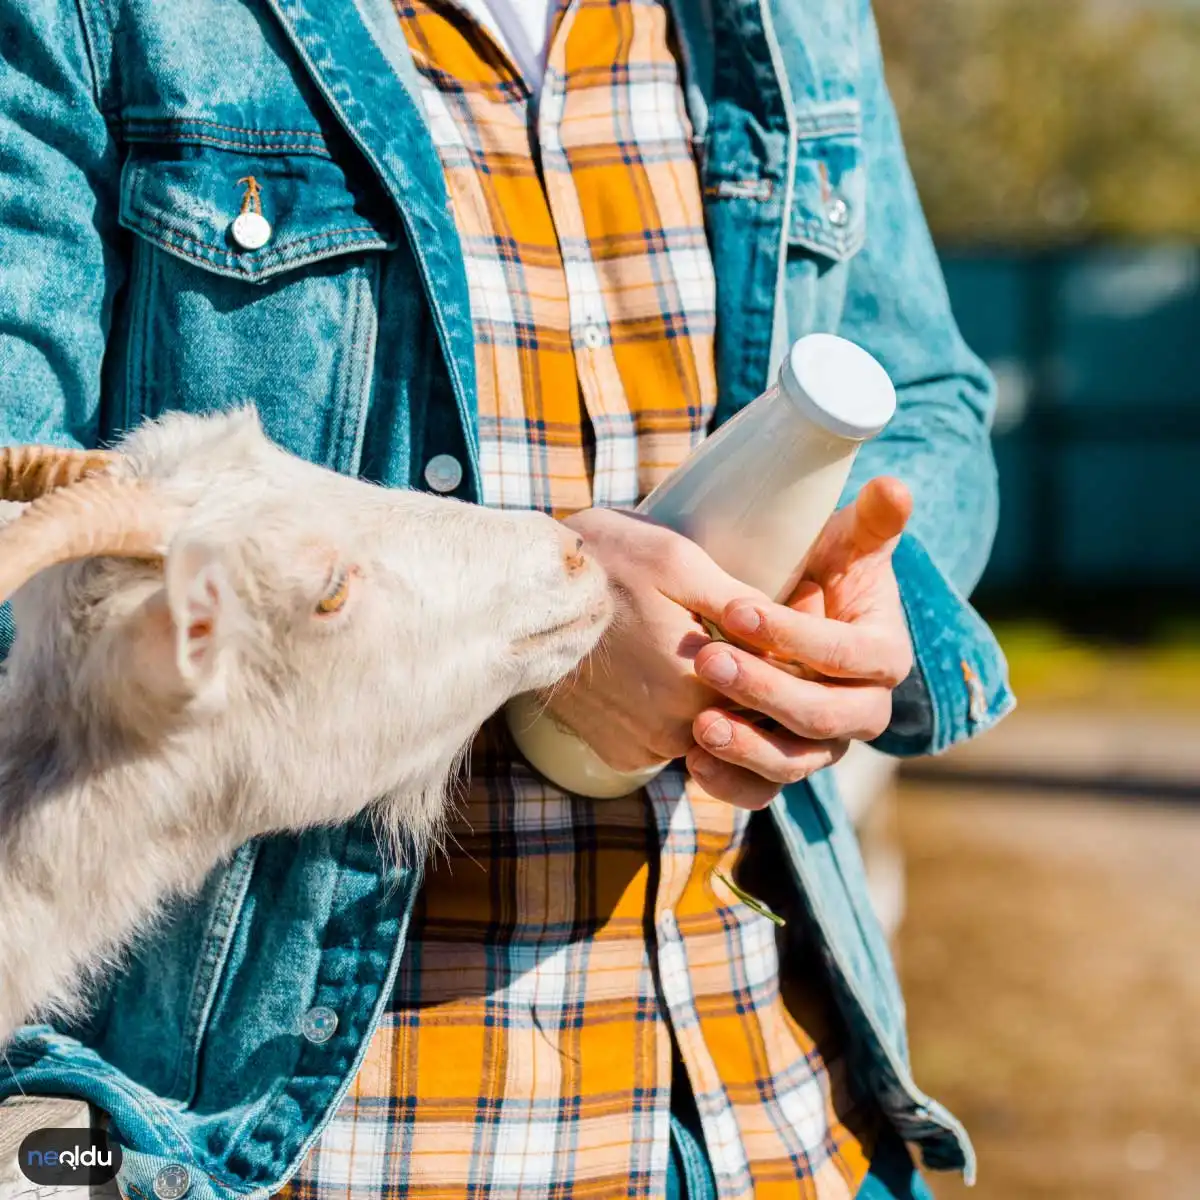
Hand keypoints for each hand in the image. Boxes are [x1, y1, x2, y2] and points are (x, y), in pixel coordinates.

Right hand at [540, 507, 772, 774]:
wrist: (517, 600)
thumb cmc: (601, 565)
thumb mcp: (679, 563)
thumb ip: (744, 605)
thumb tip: (798, 630)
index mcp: (703, 686)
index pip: (775, 691)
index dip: (784, 661)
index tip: (784, 632)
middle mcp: (677, 732)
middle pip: (742, 716)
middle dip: (748, 683)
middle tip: (731, 637)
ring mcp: (644, 749)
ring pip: (706, 731)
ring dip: (709, 700)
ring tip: (690, 648)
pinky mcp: (618, 754)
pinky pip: (665, 741)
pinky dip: (669, 714)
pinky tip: (656, 670)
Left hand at [684, 476, 914, 808]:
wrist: (791, 617)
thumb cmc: (821, 572)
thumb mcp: (845, 543)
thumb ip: (871, 522)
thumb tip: (894, 487)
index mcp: (885, 655)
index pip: (850, 656)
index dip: (797, 637)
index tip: (737, 609)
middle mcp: (863, 709)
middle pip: (824, 717)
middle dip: (766, 690)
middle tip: (709, 659)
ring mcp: (824, 745)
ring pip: (795, 762)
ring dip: (747, 747)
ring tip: (698, 724)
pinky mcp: (785, 766)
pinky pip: (764, 792)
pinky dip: (731, 784)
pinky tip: (693, 760)